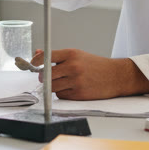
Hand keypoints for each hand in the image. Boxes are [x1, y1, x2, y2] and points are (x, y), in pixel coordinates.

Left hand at [30, 49, 148, 99]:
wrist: (116, 76)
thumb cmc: (96, 65)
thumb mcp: (77, 55)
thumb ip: (57, 56)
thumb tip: (38, 53)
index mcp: (72, 54)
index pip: (46, 57)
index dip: (36, 61)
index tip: (32, 64)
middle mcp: (73, 67)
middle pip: (46, 75)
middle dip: (44, 77)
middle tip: (48, 77)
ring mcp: (76, 81)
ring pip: (52, 87)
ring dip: (54, 86)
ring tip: (64, 82)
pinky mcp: (79, 94)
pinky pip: (61, 95)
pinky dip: (63, 93)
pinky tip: (72, 88)